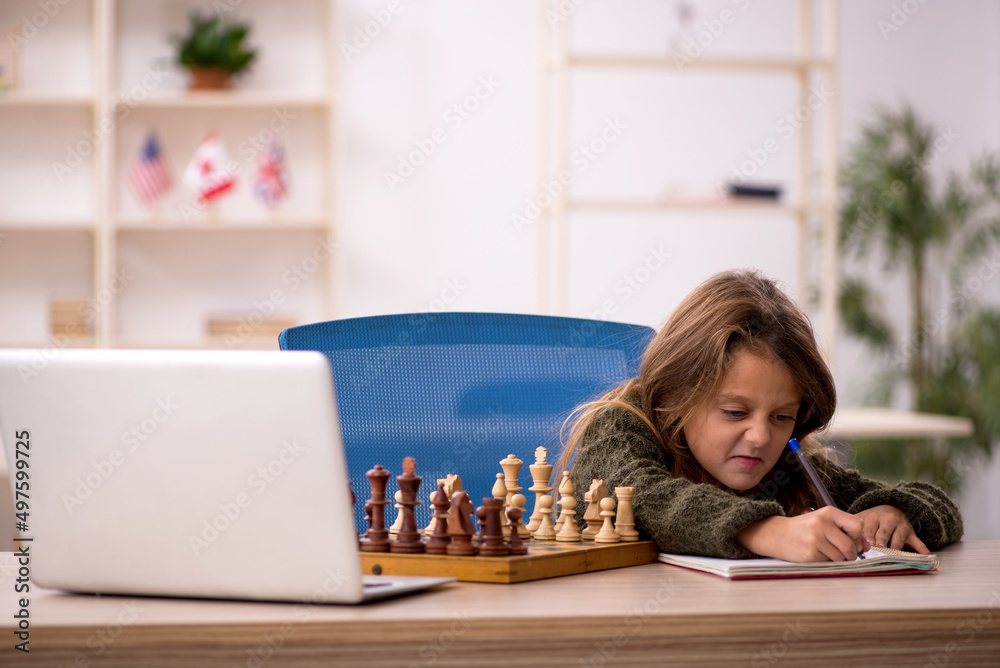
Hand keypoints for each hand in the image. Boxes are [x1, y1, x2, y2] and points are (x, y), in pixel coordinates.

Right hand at [735, 507, 870, 561]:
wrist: (777, 534)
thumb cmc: (805, 529)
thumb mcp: (824, 522)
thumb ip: (846, 531)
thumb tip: (866, 546)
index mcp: (828, 512)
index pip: (857, 525)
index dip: (857, 536)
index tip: (850, 539)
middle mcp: (822, 524)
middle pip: (850, 545)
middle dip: (850, 553)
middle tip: (841, 552)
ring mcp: (815, 539)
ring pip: (841, 557)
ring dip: (837, 559)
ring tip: (825, 552)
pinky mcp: (810, 554)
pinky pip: (829, 564)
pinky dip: (825, 562)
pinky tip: (816, 555)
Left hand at [855, 505, 928, 553]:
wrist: (890, 508)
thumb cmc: (871, 519)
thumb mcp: (861, 518)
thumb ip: (849, 527)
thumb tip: (837, 539)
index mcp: (872, 517)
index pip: (868, 529)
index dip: (865, 538)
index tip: (862, 546)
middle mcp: (887, 520)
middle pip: (883, 533)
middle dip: (880, 542)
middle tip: (877, 549)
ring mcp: (900, 526)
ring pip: (898, 538)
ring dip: (895, 546)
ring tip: (892, 554)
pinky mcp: (911, 532)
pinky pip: (917, 541)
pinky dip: (921, 548)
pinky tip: (925, 555)